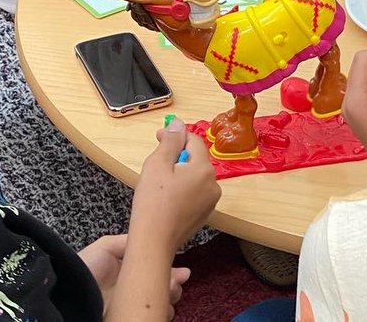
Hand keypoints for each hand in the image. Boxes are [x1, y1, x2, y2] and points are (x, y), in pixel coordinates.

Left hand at [78, 235, 190, 316]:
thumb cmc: (87, 269)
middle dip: (174, 286)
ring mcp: (130, 308)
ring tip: (168, 293)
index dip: (171, 273)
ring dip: (169, 299)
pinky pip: (151, 316)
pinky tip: (160, 305)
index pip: (155, 274)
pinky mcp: (130, 318)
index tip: (184, 273)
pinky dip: (159, 312)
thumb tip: (156, 244)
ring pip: (160, 306)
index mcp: (127, 275)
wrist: (71, 294)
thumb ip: (131, 241)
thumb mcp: (107, 247)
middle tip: (174, 284)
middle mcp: (131, 293)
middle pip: (162, 290)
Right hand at [130, 118, 221, 248]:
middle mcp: (213, 184)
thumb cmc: (153, 203)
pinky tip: (165, 197)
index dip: (175, 136)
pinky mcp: (203, 214)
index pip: (194, 141)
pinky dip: (181, 189)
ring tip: (158, 182)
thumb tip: (178, 124)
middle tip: (155, 162)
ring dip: (178, 173)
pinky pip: (194, 192)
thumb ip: (170, 141)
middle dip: (176, 156)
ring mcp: (210, 202)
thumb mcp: (158, 164)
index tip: (159, 137)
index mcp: (204, 169)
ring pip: (194, 176)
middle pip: (195, 159)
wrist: (153, 242)